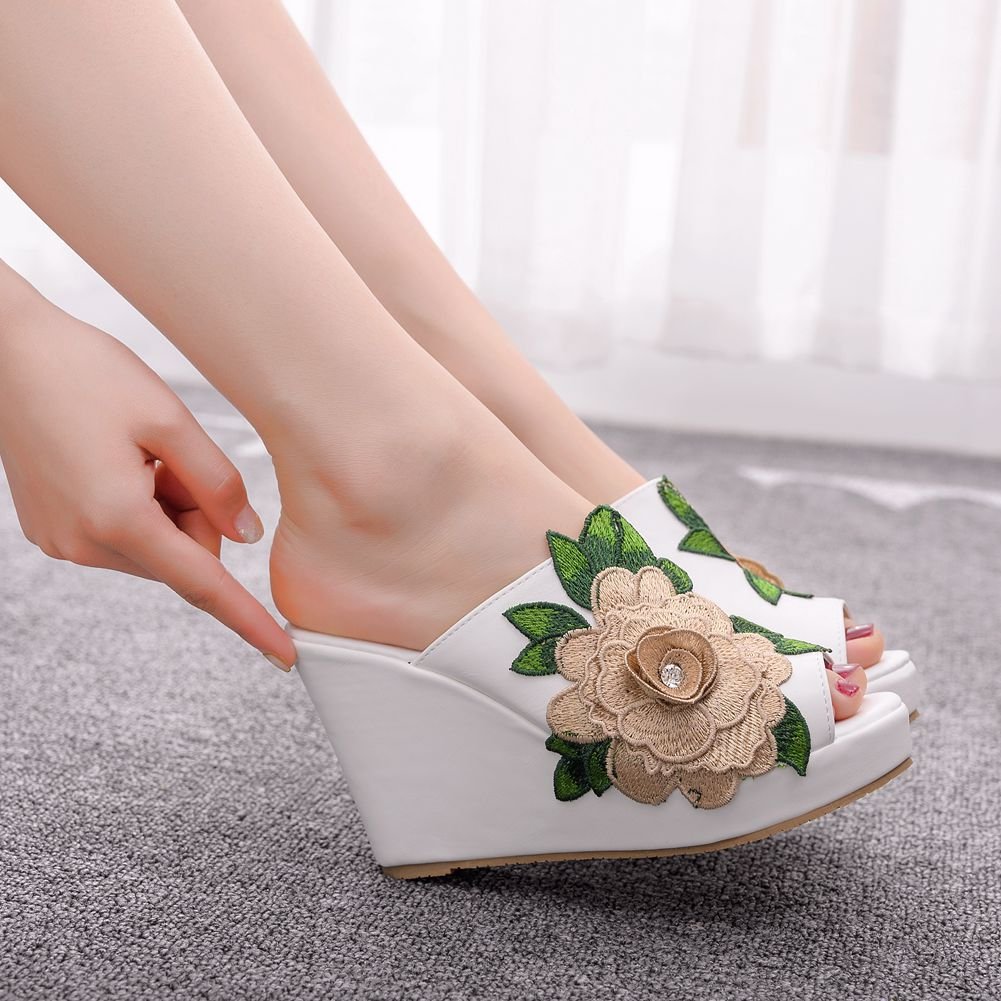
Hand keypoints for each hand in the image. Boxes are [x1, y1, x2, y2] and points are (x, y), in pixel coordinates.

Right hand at [0, 288, 295, 668]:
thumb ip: (218, 485)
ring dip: (166, 507)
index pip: (203, 585)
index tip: (284, 655)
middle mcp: (85, 543)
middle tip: (170, 457)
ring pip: (156, 546)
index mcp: (118, 519)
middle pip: (183, 556)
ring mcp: (63, 541)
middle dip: (196, 513)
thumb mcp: (170, 420)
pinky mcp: (53, 530)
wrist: (7, 352)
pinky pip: (124, 535)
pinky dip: (139, 505)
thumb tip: (243, 537)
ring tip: (135, 453)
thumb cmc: (84, 373)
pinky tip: (115, 460)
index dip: (249, 620)